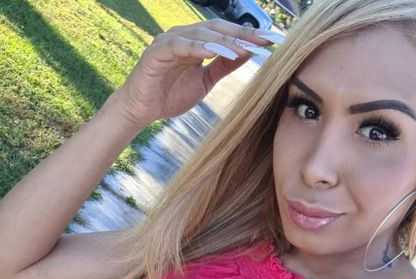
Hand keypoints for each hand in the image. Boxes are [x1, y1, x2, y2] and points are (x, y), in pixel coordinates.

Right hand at [113, 18, 273, 125]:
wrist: (142, 110)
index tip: (271, 41)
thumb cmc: (170, 95)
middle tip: (264, 40)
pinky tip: (215, 51)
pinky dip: (198, 47)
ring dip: (224, 40)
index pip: (226, 33)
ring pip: (200, 34)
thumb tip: (248, 53)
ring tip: (244, 48)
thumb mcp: (205, 82)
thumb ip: (223, 67)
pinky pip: (180, 46)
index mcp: (195, 41)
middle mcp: (183, 36)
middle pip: (217, 28)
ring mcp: (169, 42)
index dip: (248, 35)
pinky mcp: (157, 53)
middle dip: (242, 34)